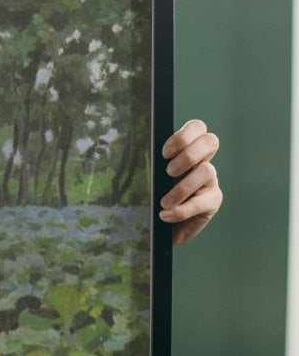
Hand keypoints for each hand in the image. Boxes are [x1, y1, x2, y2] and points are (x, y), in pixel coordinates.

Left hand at [159, 119, 221, 247]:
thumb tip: (142, 156)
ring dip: (182, 187)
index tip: (165, 154)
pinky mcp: (213, 201)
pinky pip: (202, 202)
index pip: (197, 127)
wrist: (159, 228)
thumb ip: (153, 165)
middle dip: (188, 155)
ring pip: (207, 171)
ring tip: (164, 202)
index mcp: (187, 149)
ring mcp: (210, 180)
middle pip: (210, 141)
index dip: (184, 136)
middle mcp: (202, 161)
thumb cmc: (152, 198)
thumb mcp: (150, 177)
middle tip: (169, 172)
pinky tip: (165, 215)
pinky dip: (182, 210)